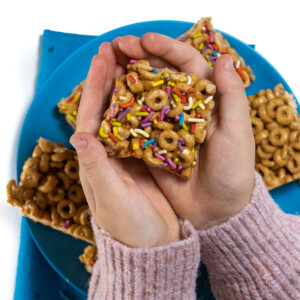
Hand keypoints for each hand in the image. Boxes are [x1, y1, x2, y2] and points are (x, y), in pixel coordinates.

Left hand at [70, 43, 179, 247]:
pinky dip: (149, 108)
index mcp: (96, 159)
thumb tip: (79, 135)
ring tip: (137, 62)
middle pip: (108, 109)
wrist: (152, 246)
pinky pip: (145, 127)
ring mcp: (129, 155)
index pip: (92, 116)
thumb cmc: (130, 228)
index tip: (103, 58)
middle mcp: (109, 153)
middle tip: (118, 50)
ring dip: (131, 88)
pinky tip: (157, 92)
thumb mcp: (112, 198)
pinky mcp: (146, 159)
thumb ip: (96, 167)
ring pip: (128, 114)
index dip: (96, 86)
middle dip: (111, 79)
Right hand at [113, 33, 254, 229]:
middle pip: (159, 76)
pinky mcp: (151, 146)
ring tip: (104, 66)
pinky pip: (133, 125)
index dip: (166, 49)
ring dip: (125, 80)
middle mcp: (182, 110)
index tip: (144, 40)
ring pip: (143, 97)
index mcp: (205, 100)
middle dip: (139, 58)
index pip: (186, 65)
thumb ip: (231, 96)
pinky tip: (105, 100)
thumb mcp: (237, 133)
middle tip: (115, 46)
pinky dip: (120, 112)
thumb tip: (223, 59)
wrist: (217, 209)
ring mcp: (164, 127)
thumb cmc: (233, 171)